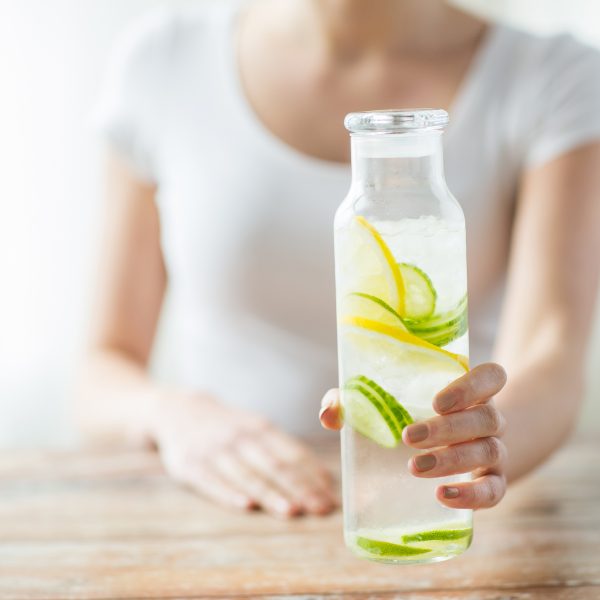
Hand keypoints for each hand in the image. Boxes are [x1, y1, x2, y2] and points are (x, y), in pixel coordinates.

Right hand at [153, 392, 337, 517]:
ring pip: (247, 475)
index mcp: (261, 428)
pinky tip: (246, 506)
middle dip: (300, 489)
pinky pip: (212, 481)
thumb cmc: (229, 427)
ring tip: (292, 511)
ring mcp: (215, 451)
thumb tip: (324, 478)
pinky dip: (229, 493)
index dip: (313, 476)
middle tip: (320, 509)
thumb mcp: (256, 427)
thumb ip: (285, 450)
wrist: (178, 410)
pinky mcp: (191, 465)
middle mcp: (240, 437)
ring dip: (271, 494)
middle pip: (274, 466)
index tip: (331, 497)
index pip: (292, 454)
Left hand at [320, 363, 507, 508]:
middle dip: (447, 429)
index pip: (492, 377)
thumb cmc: (411, 416)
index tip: (437, 401)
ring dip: (453, 460)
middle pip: (486, 418)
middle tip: (409, 437)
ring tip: (415, 467)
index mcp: (469, 390)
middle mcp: (488, 417)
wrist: (453, 449)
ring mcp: (495, 451)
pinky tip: (442, 495)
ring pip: (488, 451)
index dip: (472, 385)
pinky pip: (494, 491)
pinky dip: (472, 495)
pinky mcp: (492, 483)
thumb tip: (328, 414)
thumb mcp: (385, 402)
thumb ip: (353, 400)